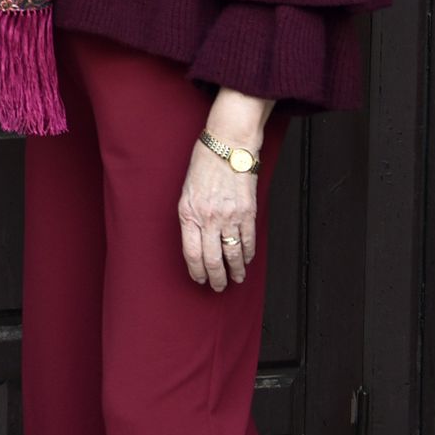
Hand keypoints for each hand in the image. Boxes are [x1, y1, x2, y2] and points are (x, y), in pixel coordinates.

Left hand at [178, 141, 256, 290]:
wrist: (227, 147)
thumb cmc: (204, 165)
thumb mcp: (186, 192)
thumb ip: (190, 216)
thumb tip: (196, 240)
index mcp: (188, 213)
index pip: (192, 253)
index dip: (197, 271)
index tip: (200, 279)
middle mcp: (208, 218)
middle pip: (213, 259)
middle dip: (216, 278)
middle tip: (218, 287)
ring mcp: (229, 216)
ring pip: (233, 254)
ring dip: (235, 271)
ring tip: (235, 278)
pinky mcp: (247, 212)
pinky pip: (248, 240)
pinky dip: (248, 254)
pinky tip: (246, 261)